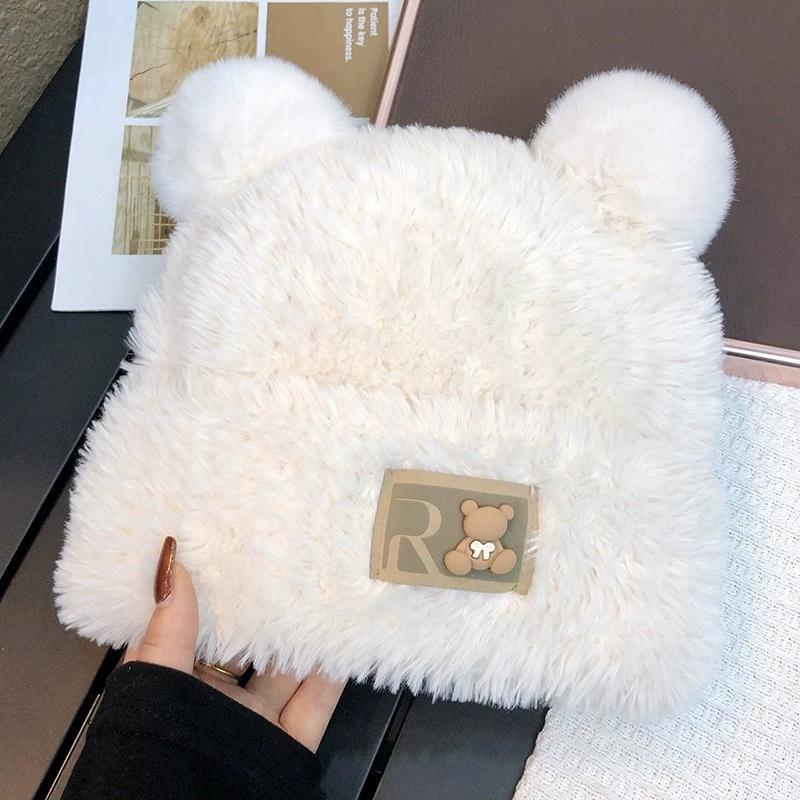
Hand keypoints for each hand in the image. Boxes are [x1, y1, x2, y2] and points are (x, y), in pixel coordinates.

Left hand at [124, 537, 343, 751]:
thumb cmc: (153, 754)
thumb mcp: (153, 683)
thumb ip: (168, 629)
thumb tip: (171, 560)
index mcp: (175, 681)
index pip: (196, 624)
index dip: (215, 588)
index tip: (237, 549)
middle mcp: (216, 698)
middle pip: (248, 644)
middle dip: (268, 607)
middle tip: (292, 560)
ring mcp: (253, 720)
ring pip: (286, 669)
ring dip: (305, 635)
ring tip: (325, 589)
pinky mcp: (286, 743)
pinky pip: (314, 703)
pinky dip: (331, 675)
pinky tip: (343, 640)